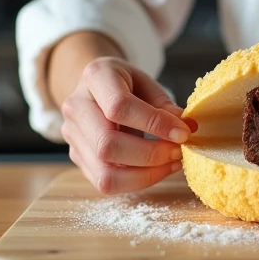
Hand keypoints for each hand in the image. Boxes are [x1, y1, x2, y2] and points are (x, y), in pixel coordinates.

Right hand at [60, 56, 196, 194]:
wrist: (95, 87)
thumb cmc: (125, 83)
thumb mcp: (146, 82)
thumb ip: (163, 105)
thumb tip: (185, 129)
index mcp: (95, 77)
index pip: (119, 107)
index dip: (154, 124)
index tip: (183, 133)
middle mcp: (76, 108)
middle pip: (107, 144)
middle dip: (150, 154)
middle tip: (178, 151)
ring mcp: (73, 136)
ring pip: (105, 173)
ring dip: (145, 174)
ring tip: (171, 163)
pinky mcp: (78, 157)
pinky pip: (107, 182)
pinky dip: (137, 181)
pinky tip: (157, 170)